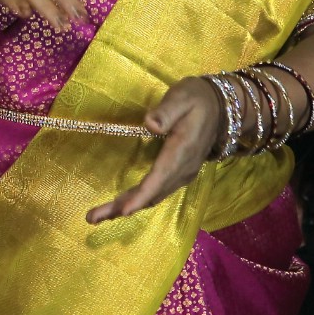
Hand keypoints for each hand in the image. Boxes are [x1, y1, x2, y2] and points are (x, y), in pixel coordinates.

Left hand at [87, 76, 222, 223]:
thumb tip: (150, 124)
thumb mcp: (182, 97)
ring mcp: (182, 174)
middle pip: (151, 194)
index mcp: (182, 151)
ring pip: (153, 196)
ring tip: (98, 216)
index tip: (123, 211)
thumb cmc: (196, 98)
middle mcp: (183, 169)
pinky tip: (121, 205)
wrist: (221, 107)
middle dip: (123, 207)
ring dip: (127, 206)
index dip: (141, 196)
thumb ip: (166, 111)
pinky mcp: (178, 173)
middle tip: (92, 217)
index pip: (159, 177)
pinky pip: (157, 191)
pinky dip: (138, 200)